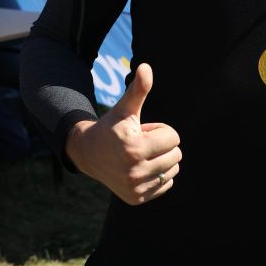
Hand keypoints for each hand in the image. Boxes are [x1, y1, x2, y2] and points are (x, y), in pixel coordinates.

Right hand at [65, 63, 181, 204]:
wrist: (89, 154)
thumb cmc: (112, 126)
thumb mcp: (125, 108)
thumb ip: (138, 89)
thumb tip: (146, 66)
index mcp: (134, 148)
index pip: (174, 137)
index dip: (161, 130)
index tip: (143, 130)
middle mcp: (134, 172)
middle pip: (176, 154)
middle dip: (162, 144)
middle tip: (142, 142)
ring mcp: (135, 188)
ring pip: (173, 169)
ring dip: (162, 159)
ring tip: (141, 155)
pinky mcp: (136, 199)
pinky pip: (166, 184)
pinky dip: (158, 175)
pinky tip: (140, 168)